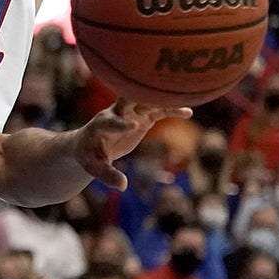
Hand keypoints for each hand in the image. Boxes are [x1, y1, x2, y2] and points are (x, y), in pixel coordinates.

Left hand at [75, 99, 190, 189]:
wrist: (89, 143)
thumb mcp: (95, 167)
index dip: (121, 124)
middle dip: (141, 97)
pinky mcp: (141, 118)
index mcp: (101, 125)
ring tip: (183, 102)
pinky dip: (171, 110)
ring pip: (147, 103)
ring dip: (162, 101)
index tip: (133, 126)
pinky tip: (188, 112)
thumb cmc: (89, 155)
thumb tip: (122, 186)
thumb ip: (107, 175)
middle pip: (128, 101)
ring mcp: (129, 113)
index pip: (111, 122)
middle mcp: (115, 114)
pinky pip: (157, 111)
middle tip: (156, 93)